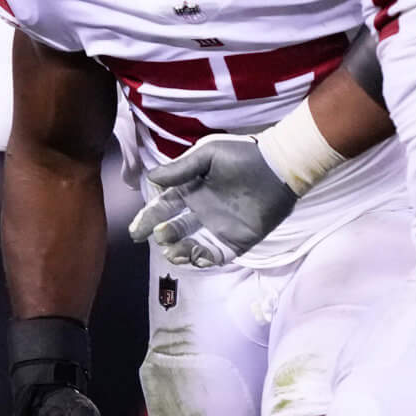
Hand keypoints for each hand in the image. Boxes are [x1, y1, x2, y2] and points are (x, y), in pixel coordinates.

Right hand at [127, 135, 295, 268]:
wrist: (278, 168)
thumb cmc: (243, 156)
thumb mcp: (208, 155)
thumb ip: (180, 169)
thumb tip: (151, 179)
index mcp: (190, 191)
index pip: (163, 208)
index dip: (148, 219)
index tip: (137, 230)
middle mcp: (200, 212)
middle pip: (173, 230)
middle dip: (161, 236)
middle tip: (159, 236)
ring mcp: (217, 228)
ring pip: (189, 246)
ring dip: (177, 251)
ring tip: (172, 249)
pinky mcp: (236, 242)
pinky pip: (214, 256)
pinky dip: (201, 259)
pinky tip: (194, 255)